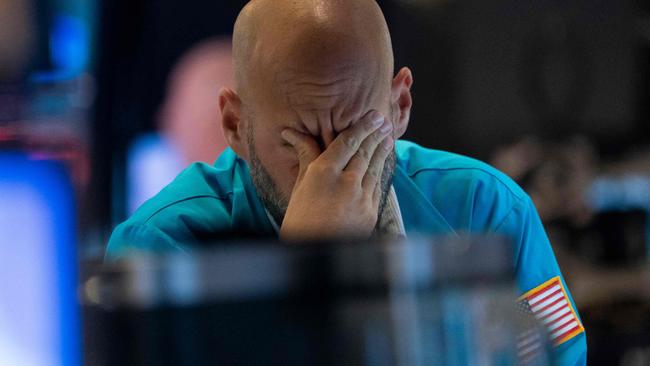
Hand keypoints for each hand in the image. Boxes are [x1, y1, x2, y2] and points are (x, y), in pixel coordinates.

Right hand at [279, 111, 393, 239]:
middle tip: (383, 121)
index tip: (372, 116)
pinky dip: (380, 171)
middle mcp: (345, 182)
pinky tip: (383, 163)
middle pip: (364, 152)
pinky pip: (377, 186)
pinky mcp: (370, 213)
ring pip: (374, 167)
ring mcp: (361, 198)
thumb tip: (292, 133)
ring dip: (382, 150)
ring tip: (388, 136)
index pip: (346, 142)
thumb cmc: (299, 221)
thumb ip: (306, 158)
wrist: (315, 254)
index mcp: (323, 174)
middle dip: (375, 134)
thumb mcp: (299, 187)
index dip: (361, 127)